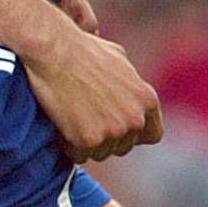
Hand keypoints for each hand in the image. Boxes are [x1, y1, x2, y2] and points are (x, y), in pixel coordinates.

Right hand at [18, 10, 161, 160]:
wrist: (55, 51)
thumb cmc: (82, 49)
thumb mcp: (119, 59)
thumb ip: (130, 83)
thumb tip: (129, 89)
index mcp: (147, 99)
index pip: (152, 135)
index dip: (134, 135)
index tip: (118, 131)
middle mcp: (135, 119)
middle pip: (123, 147)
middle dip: (106, 139)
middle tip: (85, 121)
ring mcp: (113, 131)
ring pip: (101, 154)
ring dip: (86, 144)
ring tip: (71, 119)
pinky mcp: (89, 140)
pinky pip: (79, 156)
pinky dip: (68, 147)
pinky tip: (61, 126)